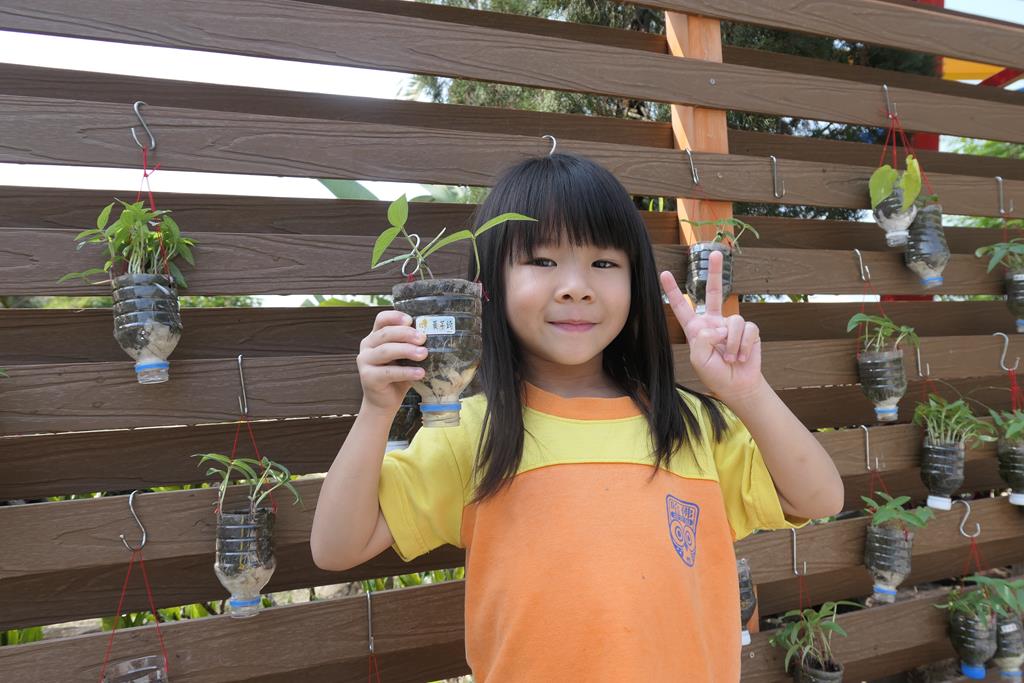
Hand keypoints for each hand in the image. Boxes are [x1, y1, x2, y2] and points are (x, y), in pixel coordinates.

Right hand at [356, 310, 426, 413]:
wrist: (384, 402)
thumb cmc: (398, 376)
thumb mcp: (405, 358)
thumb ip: (412, 346)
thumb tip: (437, 336)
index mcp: (375, 336)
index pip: (381, 319)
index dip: (395, 317)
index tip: (411, 320)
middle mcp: (367, 346)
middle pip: (385, 333)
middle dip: (406, 334)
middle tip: (423, 338)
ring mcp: (364, 361)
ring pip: (386, 351)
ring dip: (407, 350)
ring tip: (424, 354)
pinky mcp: (368, 377)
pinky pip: (388, 372)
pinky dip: (406, 372)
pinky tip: (420, 373)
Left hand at [660, 250, 764, 402]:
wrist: (738, 385)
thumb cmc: (715, 374)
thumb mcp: (699, 359)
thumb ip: (702, 340)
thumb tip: (718, 327)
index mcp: (696, 328)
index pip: (682, 306)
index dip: (673, 291)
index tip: (664, 274)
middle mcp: (714, 322)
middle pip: (713, 292)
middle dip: (715, 272)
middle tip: (716, 252)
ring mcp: (731, 325)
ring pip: (733, 321)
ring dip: (732, 344)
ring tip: (730, 358)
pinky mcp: (749, 330)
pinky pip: (747, 329)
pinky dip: (744, 345)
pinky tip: (742, 356)